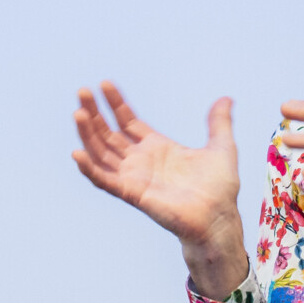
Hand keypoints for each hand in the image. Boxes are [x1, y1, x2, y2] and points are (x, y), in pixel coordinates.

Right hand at [73, 83, 248, 296]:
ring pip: (101, 153)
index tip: (104, 84)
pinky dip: (89, 169)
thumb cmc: (220, 189)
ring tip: (78, 113)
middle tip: (82, 92)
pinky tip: (77, 153)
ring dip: (87, 134)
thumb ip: (219, 122)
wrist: (219, 218)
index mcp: (157, 147)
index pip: (127, 121)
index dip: (115, 103)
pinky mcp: (132, 193)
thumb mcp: (222, 147)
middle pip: (108, 133)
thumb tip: (226, 98)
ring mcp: (134, 177)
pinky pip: (104, 180)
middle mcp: (140, 161)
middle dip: (94, 113)